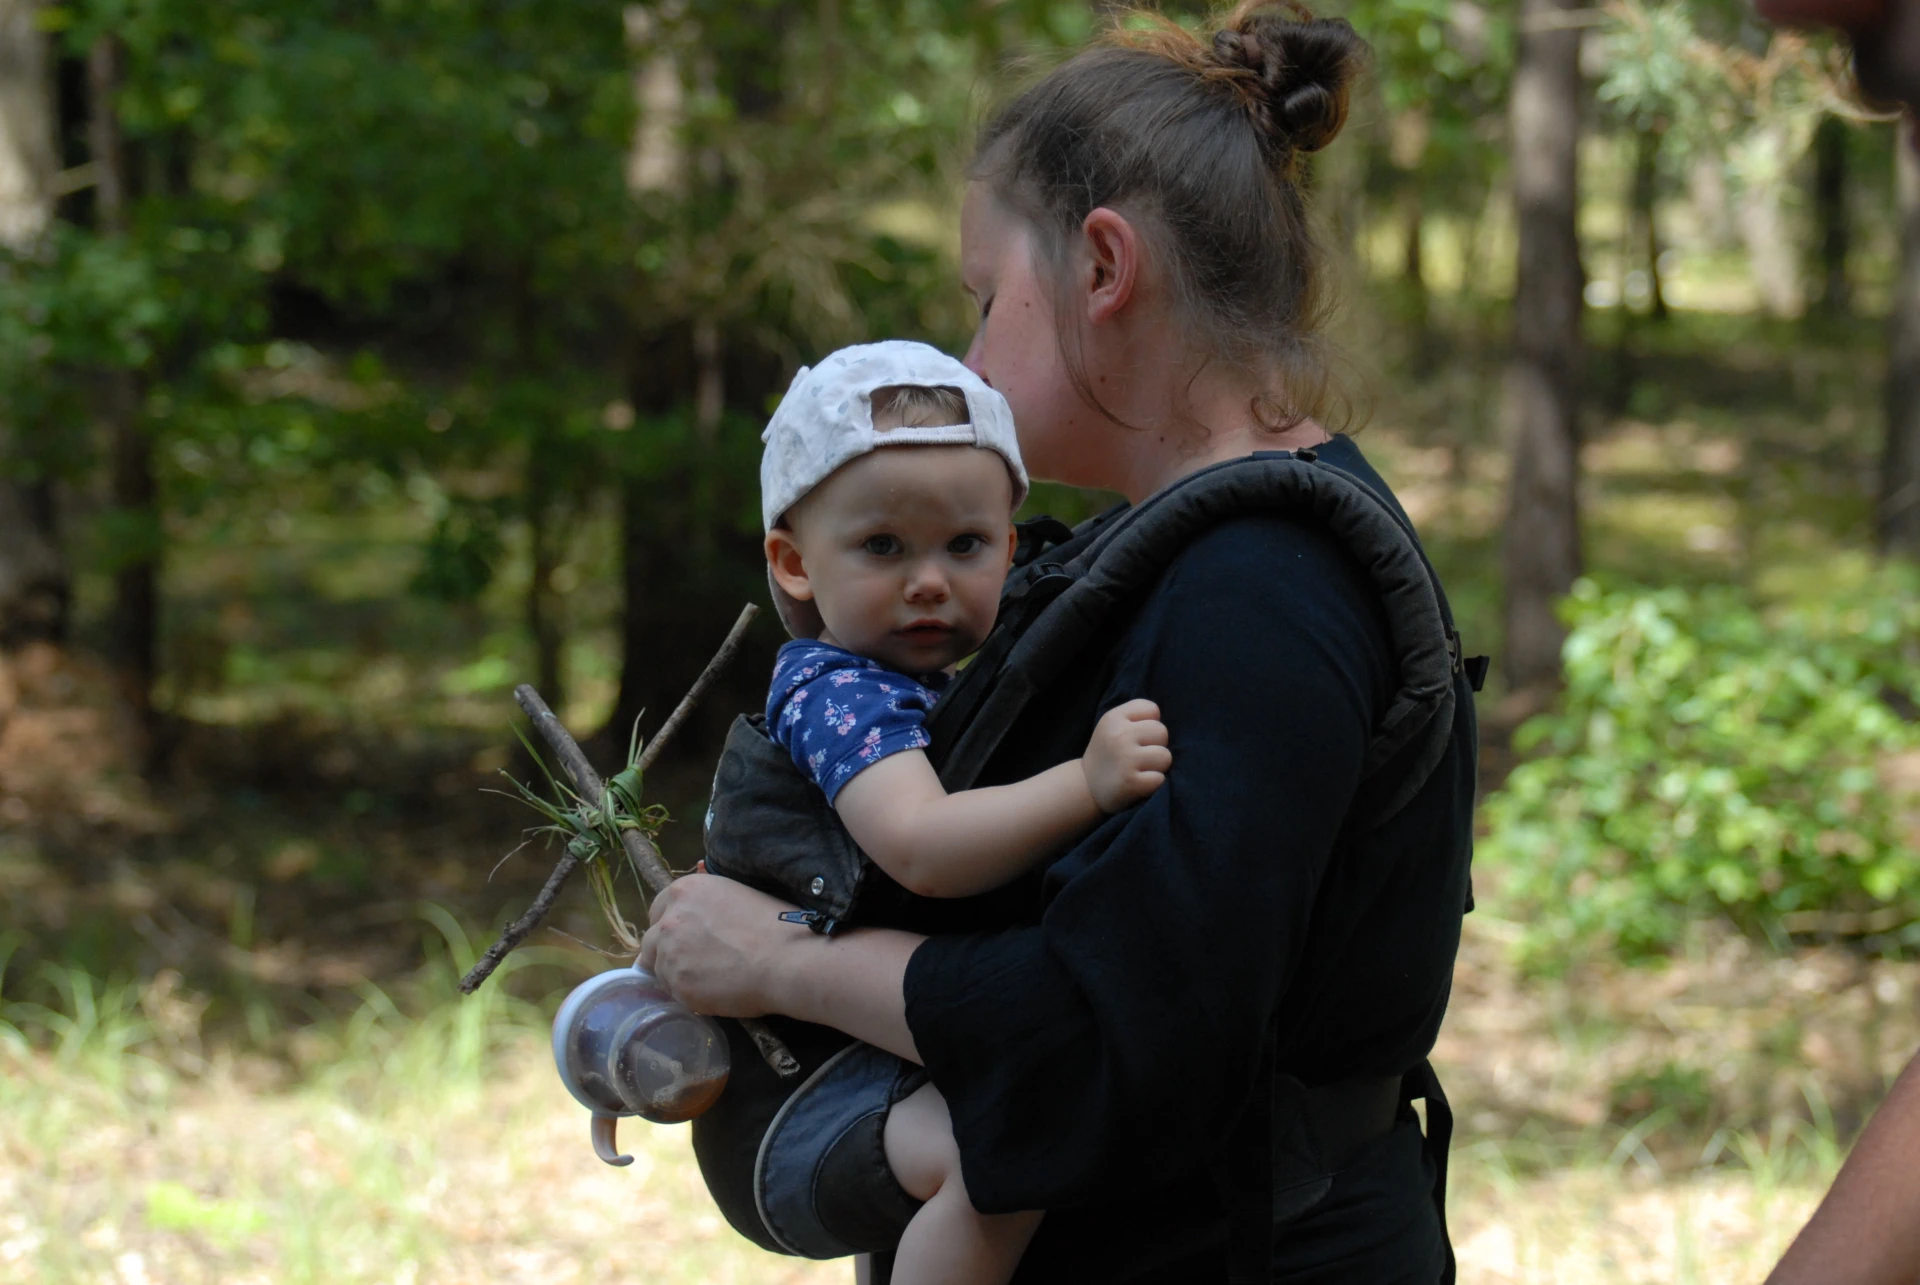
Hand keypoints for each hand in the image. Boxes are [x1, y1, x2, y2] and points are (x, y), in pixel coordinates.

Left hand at [639, 873, 798, 1017]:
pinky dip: (688, 994)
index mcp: (686, 891)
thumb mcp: (736, 897)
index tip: (685, 937)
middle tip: (693, 962)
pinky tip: (715, 992)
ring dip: (677, 974)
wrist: (786, 959)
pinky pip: (674, 992)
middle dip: (666, 951)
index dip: (672, 925)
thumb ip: (706, 906)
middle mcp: (670, 919)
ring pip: (659, 969)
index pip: (658, 909)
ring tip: (709, 979)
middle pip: (651, 940)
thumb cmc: (774, 924)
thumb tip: (699, 918)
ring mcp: (669, 954)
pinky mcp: (677, 985)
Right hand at [1081, 698, 1171, 813]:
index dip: (1150, 723)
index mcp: (1113, 718)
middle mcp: (1119, 735)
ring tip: (1141, 769)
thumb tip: (1163, 720)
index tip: (1137, 736)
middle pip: (1162, 732)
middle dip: (1156, 744)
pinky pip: (1160, 778)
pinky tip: (1139, 782)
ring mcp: (1125, 759)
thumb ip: (1136, 717)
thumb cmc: (1108, 753)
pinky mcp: (1131, 782)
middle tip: (1140, 755)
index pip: (1152, 709)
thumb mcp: (1112, 726)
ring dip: (1157, 766)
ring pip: (1165, 756)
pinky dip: (1153, 783)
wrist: (1086, 786)